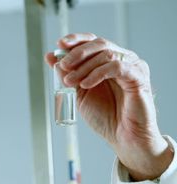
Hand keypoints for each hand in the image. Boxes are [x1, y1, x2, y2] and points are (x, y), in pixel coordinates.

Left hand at [46, 33, 172, 180]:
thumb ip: (67, 74)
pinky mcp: (138, 77)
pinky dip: (98, 73)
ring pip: (106, 53)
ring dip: (84, 67)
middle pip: (99, 44)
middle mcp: (122, 60)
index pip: (93, 41)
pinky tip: (86, 84)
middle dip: (77, 53)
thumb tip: (51, 56)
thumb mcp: (79, 93)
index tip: (60, 44)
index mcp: (108, 62)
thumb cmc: (105, 116)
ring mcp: (132, 67)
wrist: (122, 137)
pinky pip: (117, 67)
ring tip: (70, 82)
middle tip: (63, 66)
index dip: (77, 39)